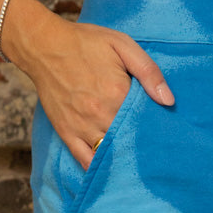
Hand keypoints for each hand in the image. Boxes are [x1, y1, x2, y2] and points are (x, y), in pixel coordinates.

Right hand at [0, 0, 174, 169]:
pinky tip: (110, 169)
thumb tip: (169, 102)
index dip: (155, 125)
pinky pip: (85, 160)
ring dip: (123, 157)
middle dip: (141, 144)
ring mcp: (82, 127)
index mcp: (117, 93)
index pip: (145, 120)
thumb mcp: (122, 45)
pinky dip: (99, 167)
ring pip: (110, 153)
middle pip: (129, 140)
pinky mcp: (67, 133)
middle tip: (153, 149)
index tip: (162, 130)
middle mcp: (100, 114)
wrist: (44, 46)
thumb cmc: (85, 43)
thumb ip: (148, 71)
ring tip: (135, 160)